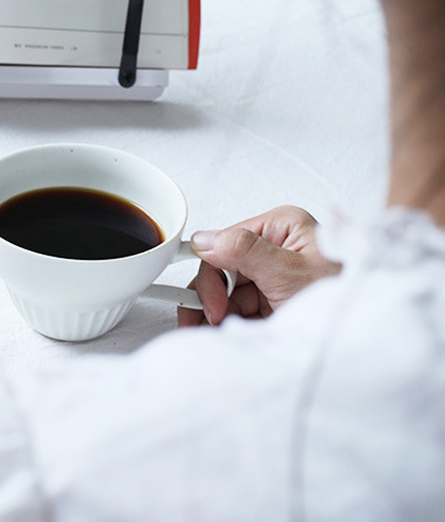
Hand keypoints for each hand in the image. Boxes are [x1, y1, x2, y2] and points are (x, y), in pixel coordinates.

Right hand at [177, 205, 340, 326]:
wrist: (365, 342)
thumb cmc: (343, 301)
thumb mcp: (290, 273)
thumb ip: (244, 250)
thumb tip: (205, 238)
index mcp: (282, 227)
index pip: (226, 241)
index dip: (212, 273)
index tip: (209, 303)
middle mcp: (276, 248)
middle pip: (223, 268)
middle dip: (212, 297)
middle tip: (208, 321)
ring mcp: (273, 277)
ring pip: (226, 292)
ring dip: (216, 313)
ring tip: (214, 333)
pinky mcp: (273, 302)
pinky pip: (237, 310)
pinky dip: (228, 324)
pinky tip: (225, 335)